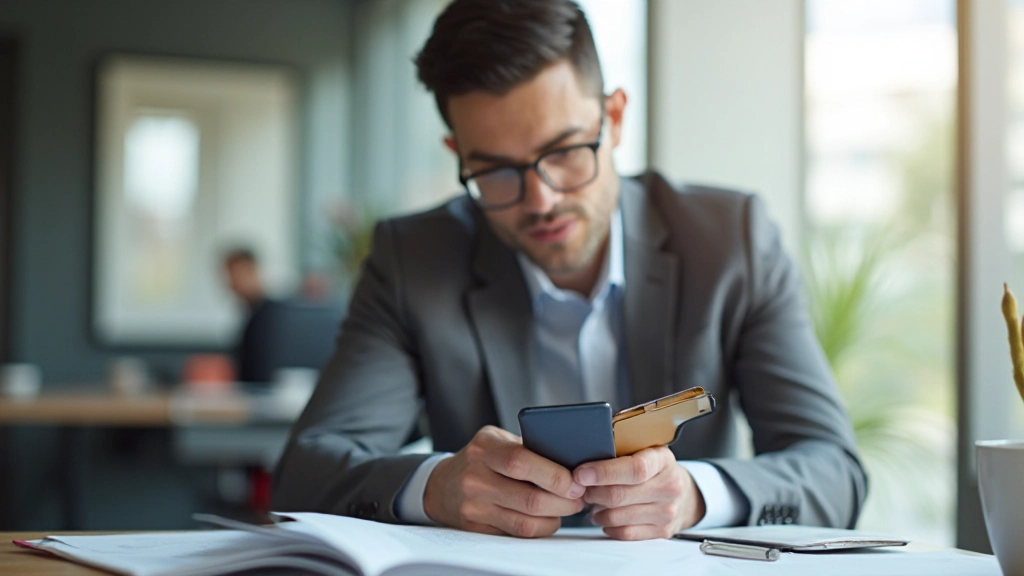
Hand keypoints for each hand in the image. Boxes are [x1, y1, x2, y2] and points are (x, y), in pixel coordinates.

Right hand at [423, 425, 585, 536]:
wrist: (443, 484)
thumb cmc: (481, 458)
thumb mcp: (498, 439)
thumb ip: (528, 446)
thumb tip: (571, 461)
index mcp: (484, 448)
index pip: (521, 462)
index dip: (554, 475)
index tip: (576, 481)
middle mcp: (475, 477)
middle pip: (529, 498)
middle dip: (563, 501)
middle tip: (579, 497)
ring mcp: (474, 506)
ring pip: (525, 522)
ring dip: (555, 518)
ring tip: (567, 507)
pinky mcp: (476, 527)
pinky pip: (517, 533)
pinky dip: (540, 527)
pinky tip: (548, 517)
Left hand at [575, 447, 704, 539]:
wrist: (684, 494)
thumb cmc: (654, 470)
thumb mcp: (645, 451)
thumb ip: (620, 452)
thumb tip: (584, 460)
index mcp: (663, 460)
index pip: (634, 468)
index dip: (604, 472)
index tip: (581, 474)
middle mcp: (669, 486)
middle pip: (620, 495)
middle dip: (593, 492)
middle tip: (581, 488)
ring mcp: (667, 511)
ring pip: (618, 516)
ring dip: (597, 510)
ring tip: (592, 501)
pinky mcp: (662, 531)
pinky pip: (624, 533)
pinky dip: (608, 525)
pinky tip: (604, 516)